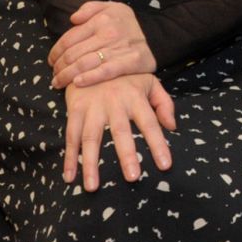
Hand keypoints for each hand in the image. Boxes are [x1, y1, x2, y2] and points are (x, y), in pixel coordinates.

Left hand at [48, 0, 155, 88]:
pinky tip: (78, 83)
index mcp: (101, 19)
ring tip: (58, 83)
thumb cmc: (128, 24)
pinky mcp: (130, 62)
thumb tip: (73, 19)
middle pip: (74, 54)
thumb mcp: (112, 7)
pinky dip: (89, 78)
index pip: (69, 38)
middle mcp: (108, 33)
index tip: (51, 61)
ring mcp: (119, 48)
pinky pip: (105, 72)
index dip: (55, 52)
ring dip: (67, 76)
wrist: (158, 36)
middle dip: (59, 67)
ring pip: (84, 64)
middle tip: (54, 75)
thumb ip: (90, 8)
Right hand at [63, 74, 175, 189]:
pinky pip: (71, 135)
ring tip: (93, 186)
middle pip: (121, 132)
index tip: (165, 165)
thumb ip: (164, 102)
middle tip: (132, 177)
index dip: (158, 144)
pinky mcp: (75, 108)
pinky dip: (69, 157)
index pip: (150, 123)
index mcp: (136, 97)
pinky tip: (69, 177)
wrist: (92, 55)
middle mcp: (115, 103)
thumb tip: (173, 126)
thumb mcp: (149, 81)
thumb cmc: (125, 75)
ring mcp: (93, 106)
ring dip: (91, 163)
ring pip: (91, 138)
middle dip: (127, 154)